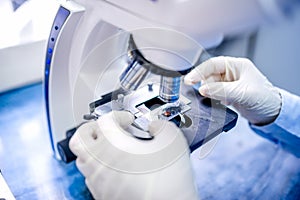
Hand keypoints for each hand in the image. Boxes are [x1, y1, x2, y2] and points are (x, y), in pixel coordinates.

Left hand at [69, 111, 197, 199]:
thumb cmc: (168, 179)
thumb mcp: (173, 141)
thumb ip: (162, 125)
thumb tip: (155, 127)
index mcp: (113, 144)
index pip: (105, 119)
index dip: (119, 115)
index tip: (128, 120)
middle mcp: (100, 161)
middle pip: (80, 137)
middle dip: (92, 128)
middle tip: (106, 128)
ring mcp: (98, 180)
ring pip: (82, 159)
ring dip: (94, 149)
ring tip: (111, 148)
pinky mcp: (101, 195)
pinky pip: (91, 177)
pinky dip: (99, 168)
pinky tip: (117, 168)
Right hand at [184, 56, 280, 124]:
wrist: (271, 114)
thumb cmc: (265, 99)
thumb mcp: (242, 93)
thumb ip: (221, 90)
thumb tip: (202, 89)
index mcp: (236, 65)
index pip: (212, 64)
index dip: (199, 71)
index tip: (189, 80)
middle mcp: (231, 72)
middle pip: (208, 75)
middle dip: (203, 84)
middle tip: (199, 93)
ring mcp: (228, 83)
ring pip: (209, 85)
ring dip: (208, 93)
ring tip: (214, 99)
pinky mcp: (226, 93)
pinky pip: (213, 93)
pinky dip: (211, 98)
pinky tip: (216, 102)